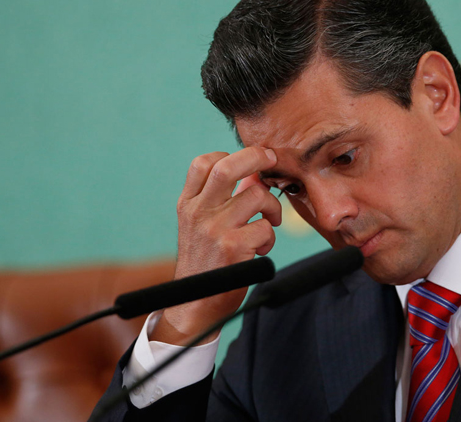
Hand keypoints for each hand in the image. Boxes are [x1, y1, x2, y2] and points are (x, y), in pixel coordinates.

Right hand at [151, 147, 280, 344]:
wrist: (194, 305)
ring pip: (256, 195)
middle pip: (228, 166)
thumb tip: (254, 174)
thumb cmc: (205, 263)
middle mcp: (197, 212)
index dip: (231, 155)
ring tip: (268, 225)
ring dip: (272, 209)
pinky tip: (261, 250)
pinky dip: (270, 237)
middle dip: (256, 157)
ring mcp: (214, 229)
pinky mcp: (232, 247)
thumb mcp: (202, 226)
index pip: (204, 163)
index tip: (249, 165)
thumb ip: (223, 200)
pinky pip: (266, 227)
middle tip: (271, 160)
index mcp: (188, 204)